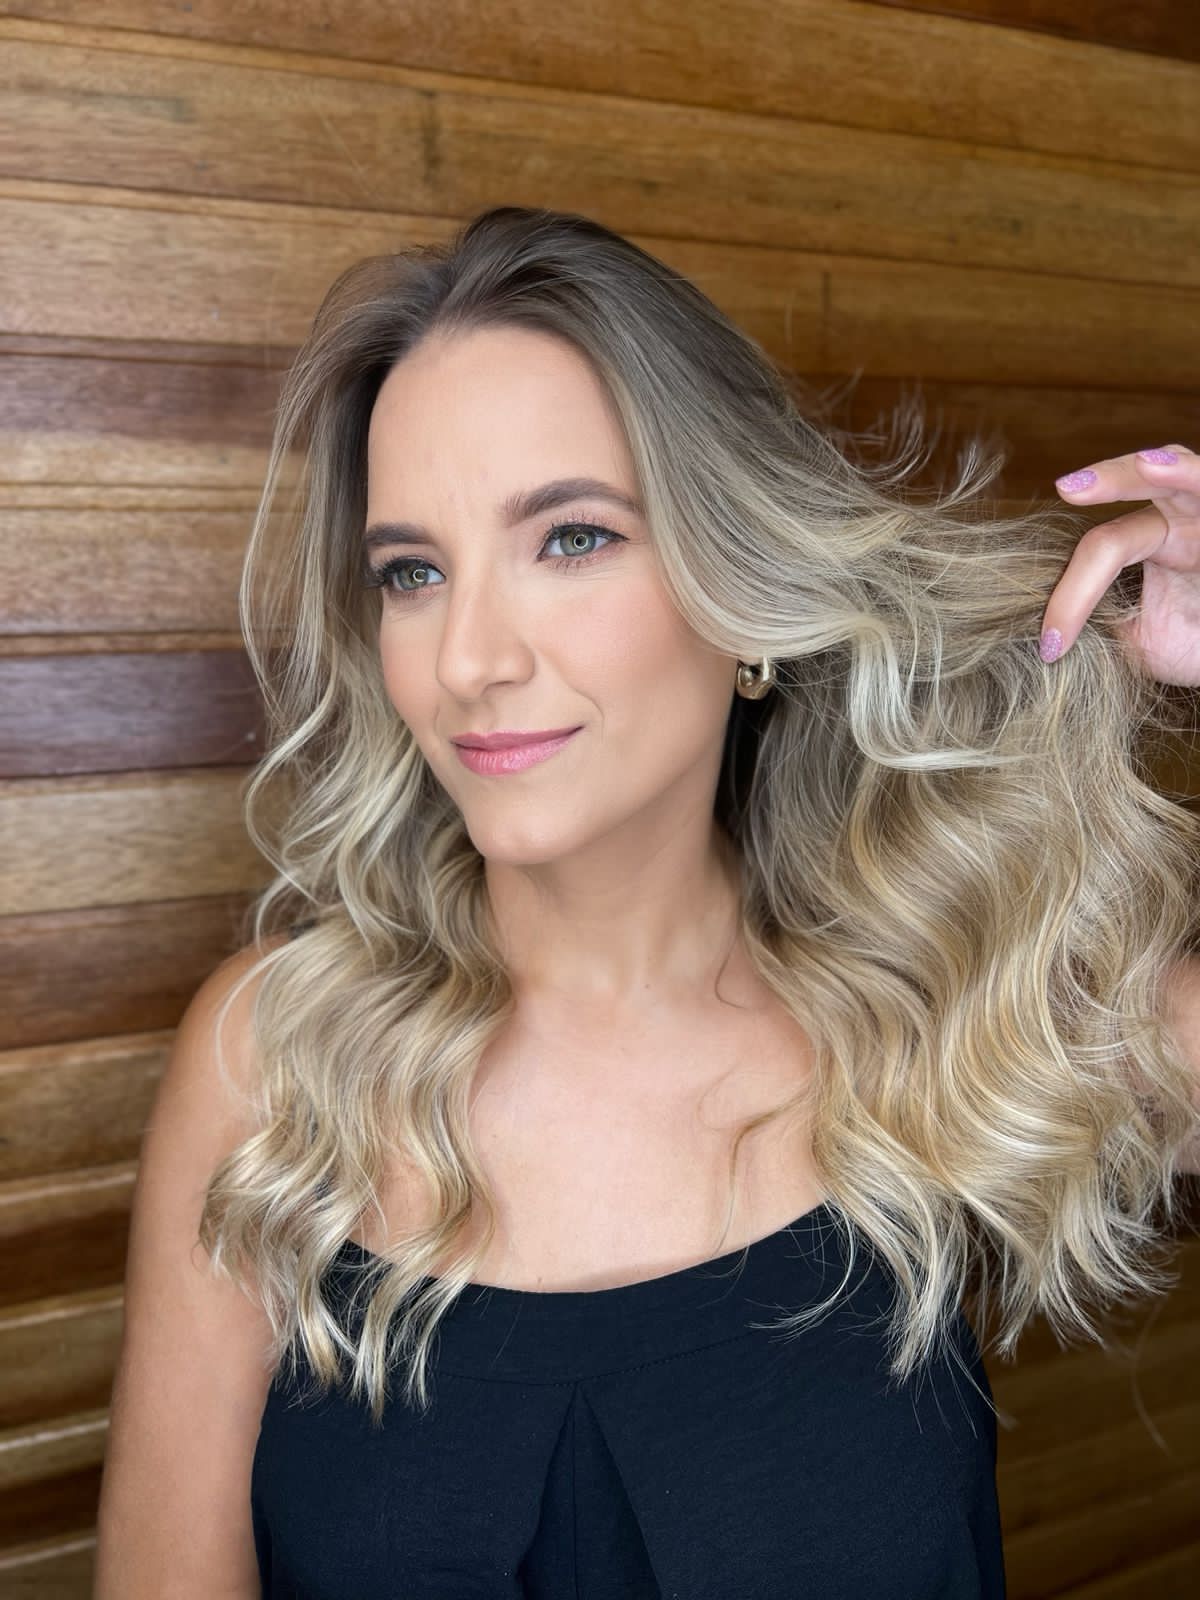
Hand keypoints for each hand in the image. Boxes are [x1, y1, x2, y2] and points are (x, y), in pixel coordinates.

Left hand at [1039, 444, 1199, 685]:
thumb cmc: (1188, 643)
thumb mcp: (1131, 641)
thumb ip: (1093, 621)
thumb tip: (1033, 628)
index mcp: (1149, 537)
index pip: (1102, 547)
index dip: (1072, 594)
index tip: (1051, 645)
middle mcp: (1181, 519)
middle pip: (1145, 482)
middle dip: (1111, 480)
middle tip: (1067, 488)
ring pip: (1193, 482)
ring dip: (1173, 471)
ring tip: (1147, 464)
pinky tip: (1179, 474)